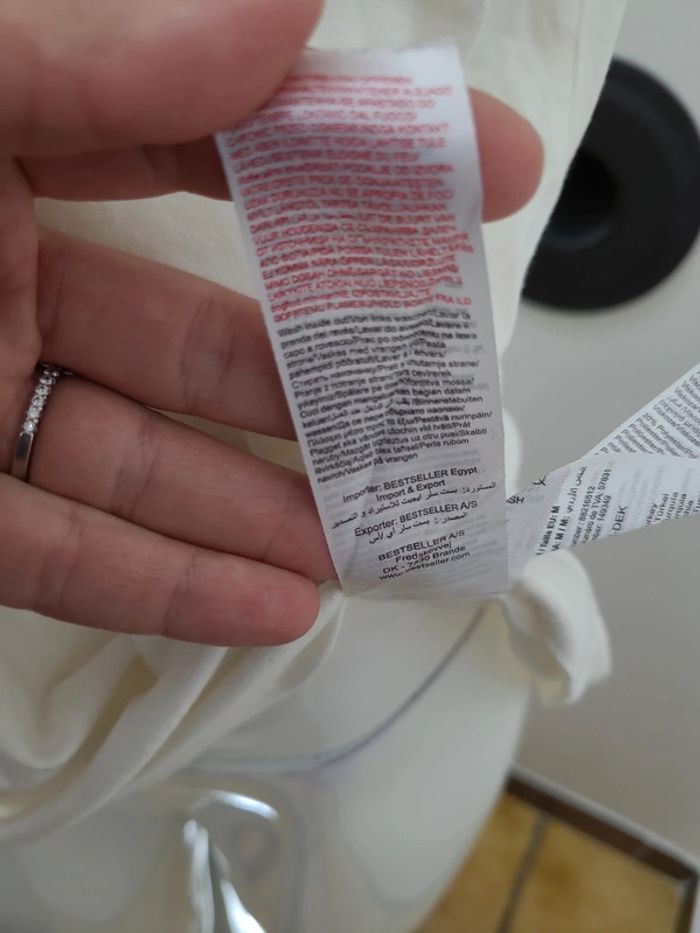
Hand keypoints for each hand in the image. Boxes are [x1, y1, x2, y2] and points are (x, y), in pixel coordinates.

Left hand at [0, 0, 541, 644]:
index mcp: (1, 159)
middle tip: (425, 417)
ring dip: (259, 512)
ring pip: (135, 468)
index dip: (342, 161)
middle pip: (188, 346)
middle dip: (315, 386)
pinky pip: (61, 564)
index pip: (204, 156)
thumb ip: (108, 58)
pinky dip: (167, 590)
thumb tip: (285, 9)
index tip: (480, 177)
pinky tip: (273, 609)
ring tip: (368, 537)